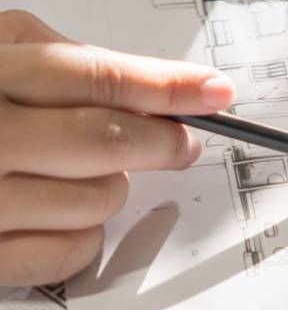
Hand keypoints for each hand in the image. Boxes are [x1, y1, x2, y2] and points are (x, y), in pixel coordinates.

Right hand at [0, 11, 234, 286]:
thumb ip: (50, 55)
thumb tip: (146, 83)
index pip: (94, 76)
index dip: (167, 85)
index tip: (214, 92)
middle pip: (106, 141)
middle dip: (163, 140)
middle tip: (181, 140)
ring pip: (97, 199)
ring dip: (114, 188)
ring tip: (88, 173)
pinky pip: (66, 253)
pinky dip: (84, 235)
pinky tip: (65, 214)